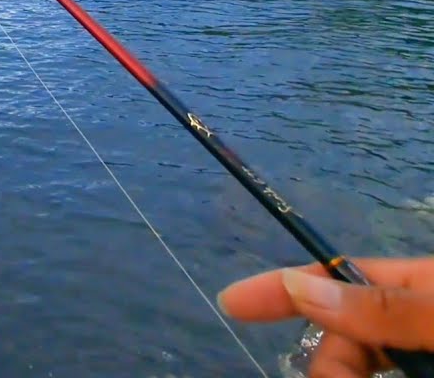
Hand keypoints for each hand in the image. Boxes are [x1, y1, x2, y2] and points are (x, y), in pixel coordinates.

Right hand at [218, 257, 433, 376]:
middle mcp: (412, 318)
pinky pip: (372, 377)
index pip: (338, 277)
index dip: (281, 287)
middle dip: (330, 365)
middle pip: (342, 335)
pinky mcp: (416, 374)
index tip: (230, 302)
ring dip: (338, 377)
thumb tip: (296, 284)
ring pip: (354, 365)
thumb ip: (383, 308)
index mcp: (421, 284)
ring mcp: (417, 355)